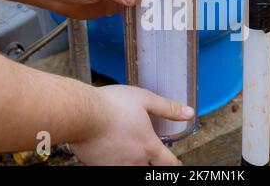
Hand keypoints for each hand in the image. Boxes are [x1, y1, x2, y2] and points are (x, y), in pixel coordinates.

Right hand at [70, 85, 194, 165]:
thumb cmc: (111, 105)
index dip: (175, 165)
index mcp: (148, 146)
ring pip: (131, 170)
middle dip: (155, 166)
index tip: (176, 164)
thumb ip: (168, 108)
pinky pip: (111, 167)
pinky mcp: (97, 166)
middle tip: (155, 160)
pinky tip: (112, 153)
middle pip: (150, 171)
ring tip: (134, 155)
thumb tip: (189, 113)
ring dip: (135, 164)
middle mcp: (133, 160)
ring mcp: (115, 165)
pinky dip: (115, 162)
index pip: (168, 163)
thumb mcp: (145, 99)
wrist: (80, 114)